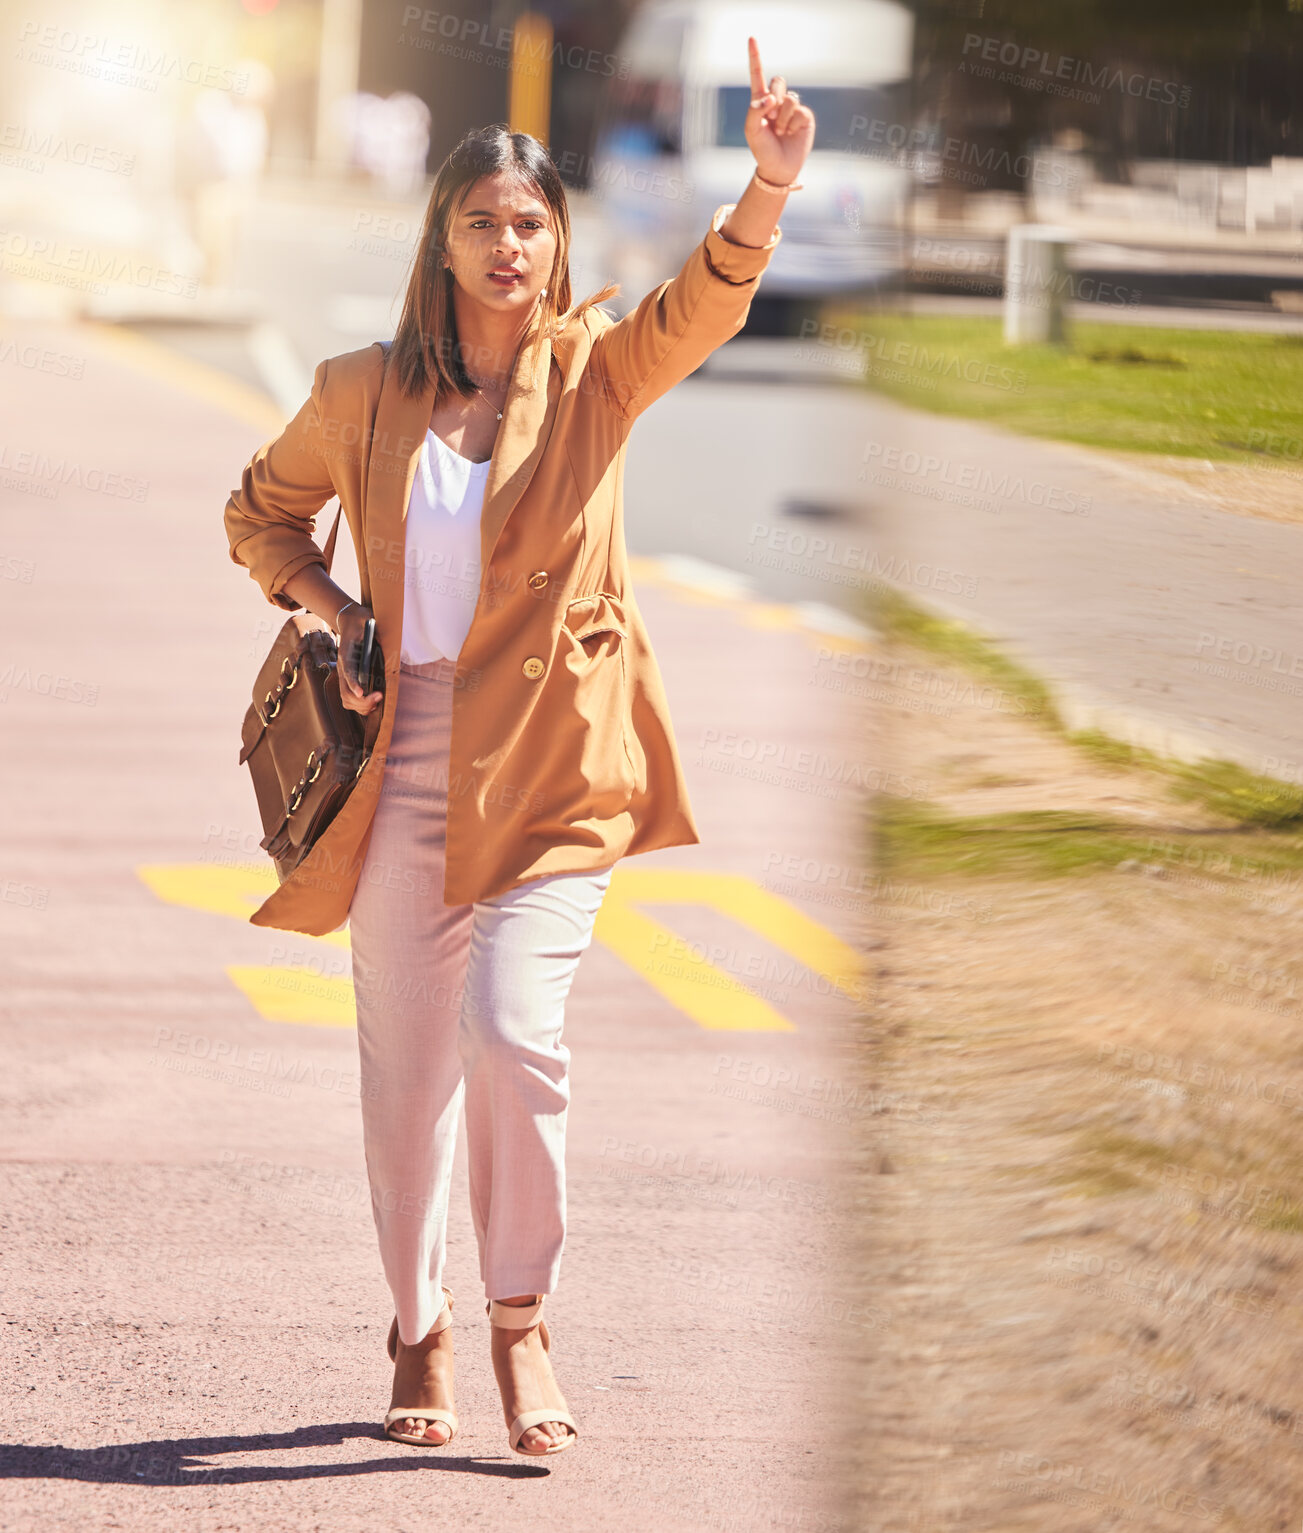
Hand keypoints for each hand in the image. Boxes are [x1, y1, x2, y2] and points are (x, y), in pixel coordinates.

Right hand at [336, 602, 382, 715]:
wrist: (350, 621)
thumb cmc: (361, 621)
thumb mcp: (366, 617)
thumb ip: (373, 625)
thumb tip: (386, 635)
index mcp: (346, 653)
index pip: (347, 671)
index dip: (354, 684)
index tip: (362, 693)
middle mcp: (342, 667)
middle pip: (346, 693)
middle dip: (363, 701)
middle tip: (379, 697)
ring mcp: (344, 675)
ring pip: (347, 700)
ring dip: (361, 706)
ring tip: (376, 702)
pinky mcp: (348, 680)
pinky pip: (350, 699)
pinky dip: (360, 706)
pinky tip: (372, 702)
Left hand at [745, 35, 814, 187]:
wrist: (779, 168)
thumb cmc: (762, 149)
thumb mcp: (752, 130)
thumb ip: (755, 109)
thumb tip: (771, 96)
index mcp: (761, 101)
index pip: (758, 75)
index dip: (755, 57)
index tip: (751, 38)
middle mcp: (777, 101)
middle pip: (778, 81)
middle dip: (774, 98)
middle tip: (771, 119)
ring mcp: (792, 108)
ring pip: (789, 98)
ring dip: (782, 117)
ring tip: (780, 131)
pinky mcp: (805, 116)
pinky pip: (799, 110)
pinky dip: (792, 124)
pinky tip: (790, 133)